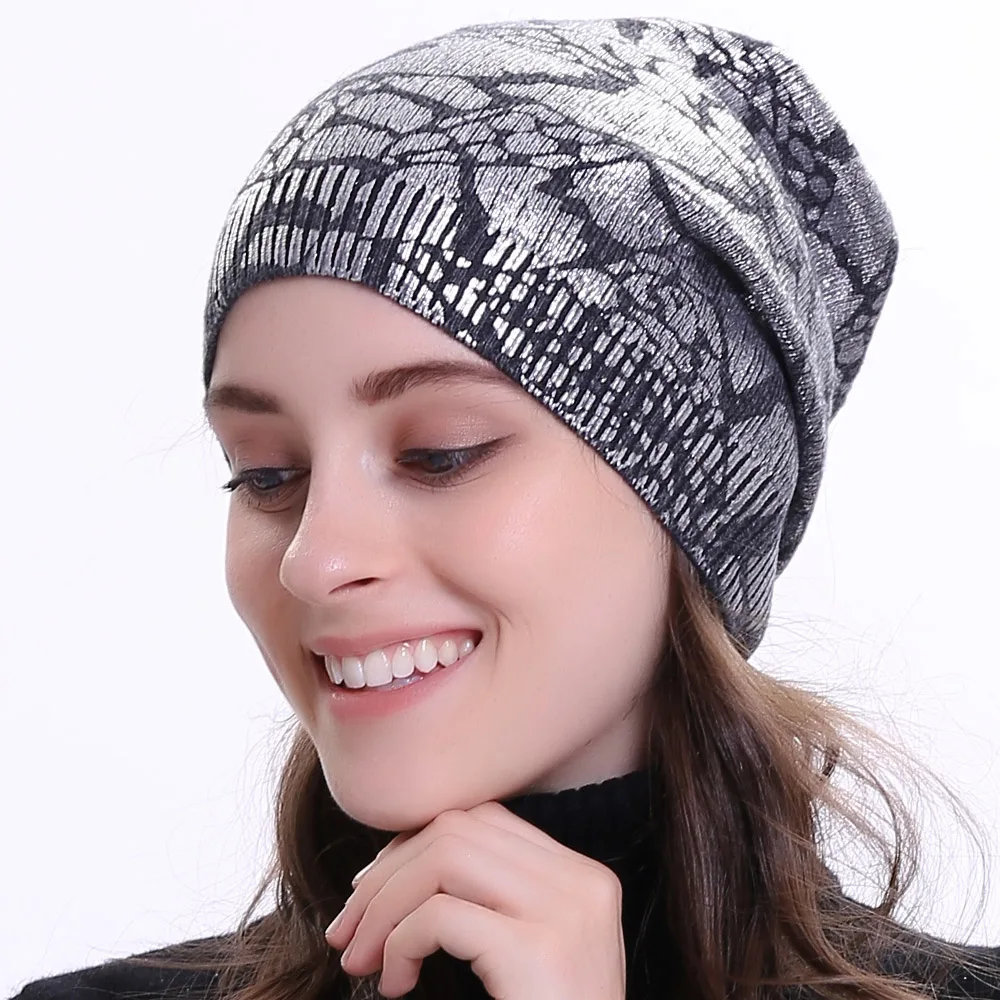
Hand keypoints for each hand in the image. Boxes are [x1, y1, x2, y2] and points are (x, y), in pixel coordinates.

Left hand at [325, 799, 626, 999]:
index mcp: (581, 878)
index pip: (483, 821)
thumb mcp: (528, 957)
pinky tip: (396, 985)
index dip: (417, 846)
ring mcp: (565, 912)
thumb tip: (395, 868)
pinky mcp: (539, 949)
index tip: (377, 894)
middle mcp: (580, 883)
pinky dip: (400, 942)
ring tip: (360, 959)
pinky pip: (440, 916)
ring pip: (443, 857)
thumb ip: (492, 904)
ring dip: (383, 905)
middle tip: (347, 931)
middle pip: (456, 831)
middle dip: (385, 874)